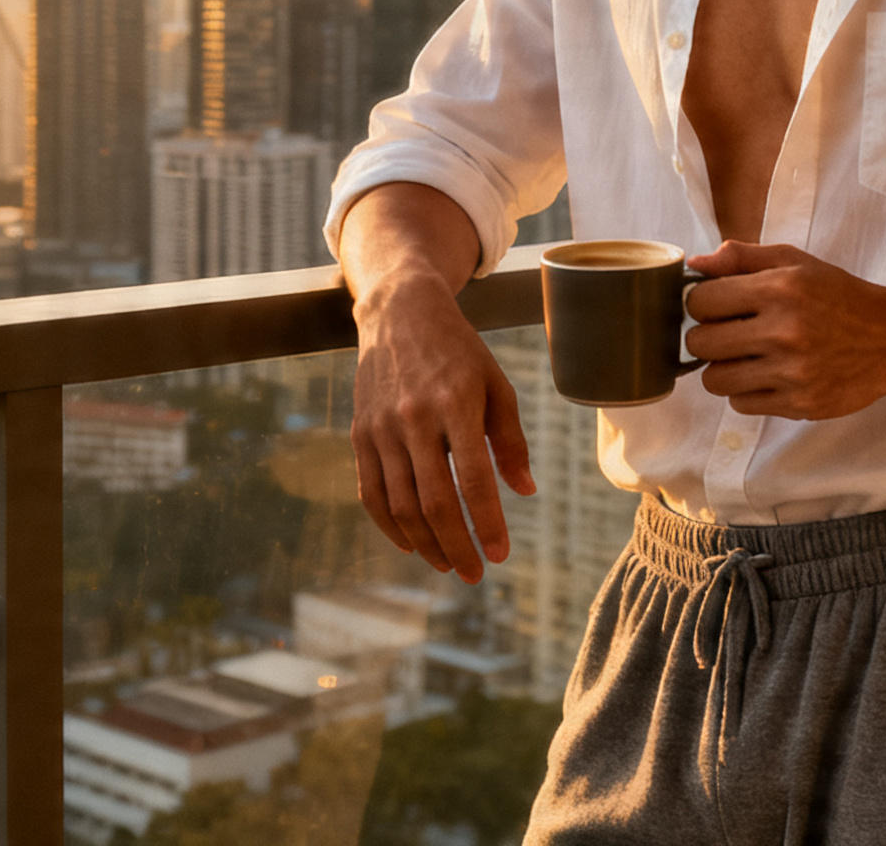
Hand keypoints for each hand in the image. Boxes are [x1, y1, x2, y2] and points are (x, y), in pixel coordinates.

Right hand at [350, 273, 534, 582]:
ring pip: (400, 504)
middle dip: (456, 546)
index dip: (487, 522)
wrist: (400, 312)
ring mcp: (381, 427)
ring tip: (449, 564)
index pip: (473, 479)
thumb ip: (510, 439)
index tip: (501, 553)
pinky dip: (389, 526)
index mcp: (456, 403)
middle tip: (476, 573)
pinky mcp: (360, 433)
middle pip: (433, 502)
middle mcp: (414, 418)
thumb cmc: (458, 351)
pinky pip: (372, 492)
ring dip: (425, 544)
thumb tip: (525, 491)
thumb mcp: (496, 384)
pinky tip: (411, 543)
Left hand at [684, 241, 885, 419]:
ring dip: (723, 367)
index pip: (701, 301)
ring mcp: (792, 372)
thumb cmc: (839, 296)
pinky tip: (768, 374)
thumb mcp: (796, 262)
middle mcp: (785, 331)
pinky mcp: (799, 404)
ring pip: (715, 379)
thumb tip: (696, 264)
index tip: (718, 306)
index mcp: (781, 289)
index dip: (703, 302)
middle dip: (707, 336)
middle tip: (730, 332)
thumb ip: (743, 258)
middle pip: (700, 342)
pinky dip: (746, 391)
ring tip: (746, 356)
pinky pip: (741, 404)